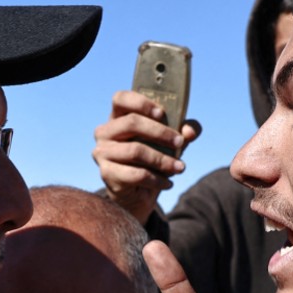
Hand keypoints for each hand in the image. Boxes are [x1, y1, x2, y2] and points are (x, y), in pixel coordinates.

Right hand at [93, 90, 201, 220]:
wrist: (138, 193)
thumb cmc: (153, 159)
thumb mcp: (170, 142)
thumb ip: (183, 131)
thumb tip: (190, 131)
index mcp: (118, 117)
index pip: (120, 98)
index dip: (140, 103)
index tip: (161, 113)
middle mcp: (105, 132)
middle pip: (131, 122)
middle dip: (160, 132)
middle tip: (180, 142)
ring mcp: (102, 153)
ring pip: (135, 150)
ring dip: (162, 160)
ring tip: (180, 167)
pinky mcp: (106, 174)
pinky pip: (136, 174)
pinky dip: (156, 179)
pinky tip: (168, 183)